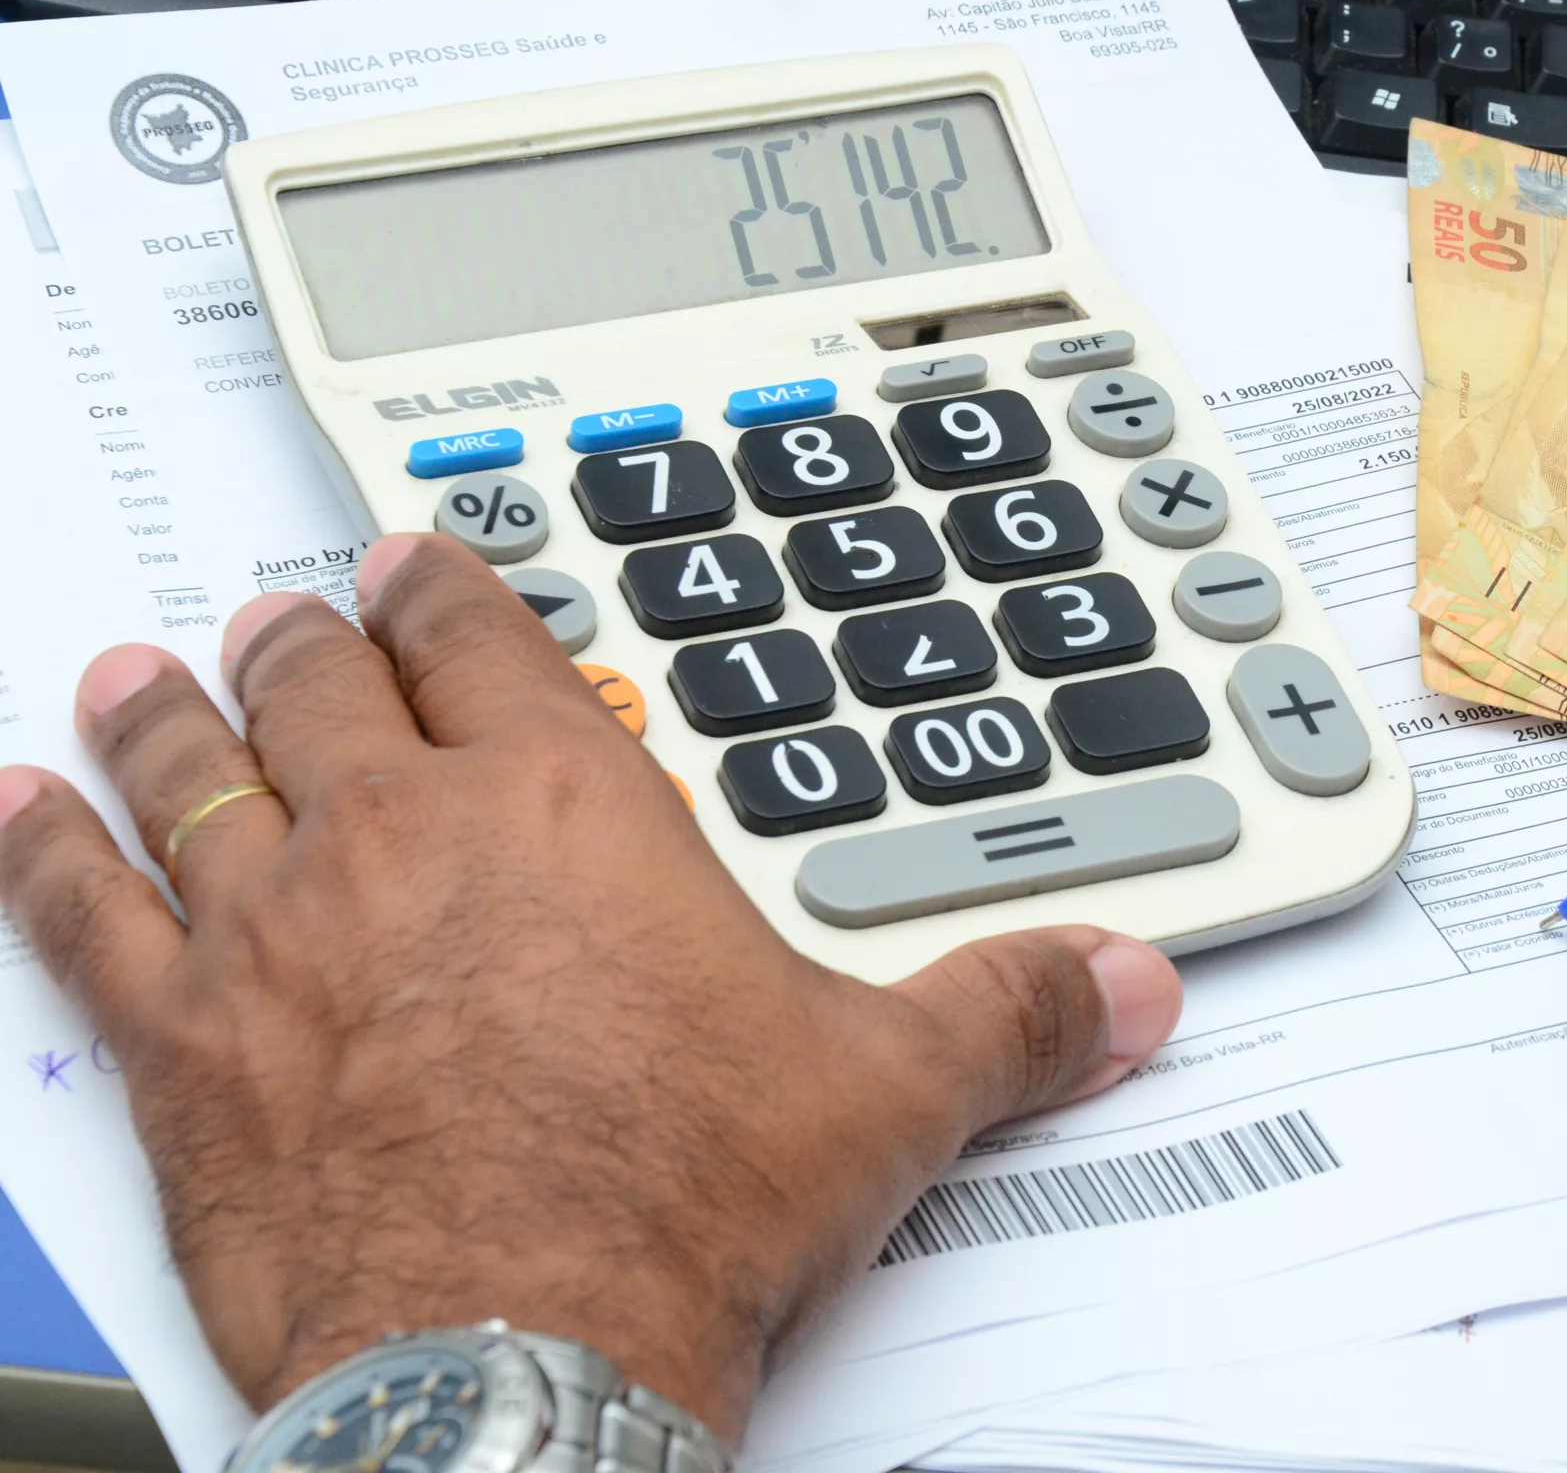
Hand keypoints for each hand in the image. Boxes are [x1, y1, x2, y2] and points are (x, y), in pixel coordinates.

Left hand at [0, 534, 1183, 1443]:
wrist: (526, 1343)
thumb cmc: (679, 1197)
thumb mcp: (887, 1091)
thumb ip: (1013, 1012)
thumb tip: (1119, 987)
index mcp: (564, 813)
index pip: (485, 647)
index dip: (444, 589)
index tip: (418, 561)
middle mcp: (405, 842)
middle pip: (329, 687)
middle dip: (310, 638)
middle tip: (291, 608)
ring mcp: (278, 936)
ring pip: (197, 775)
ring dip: (172, 713)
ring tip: (149, 668)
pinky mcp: (186, 1050)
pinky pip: (82, 922)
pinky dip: (47, 859)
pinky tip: (22, 816)